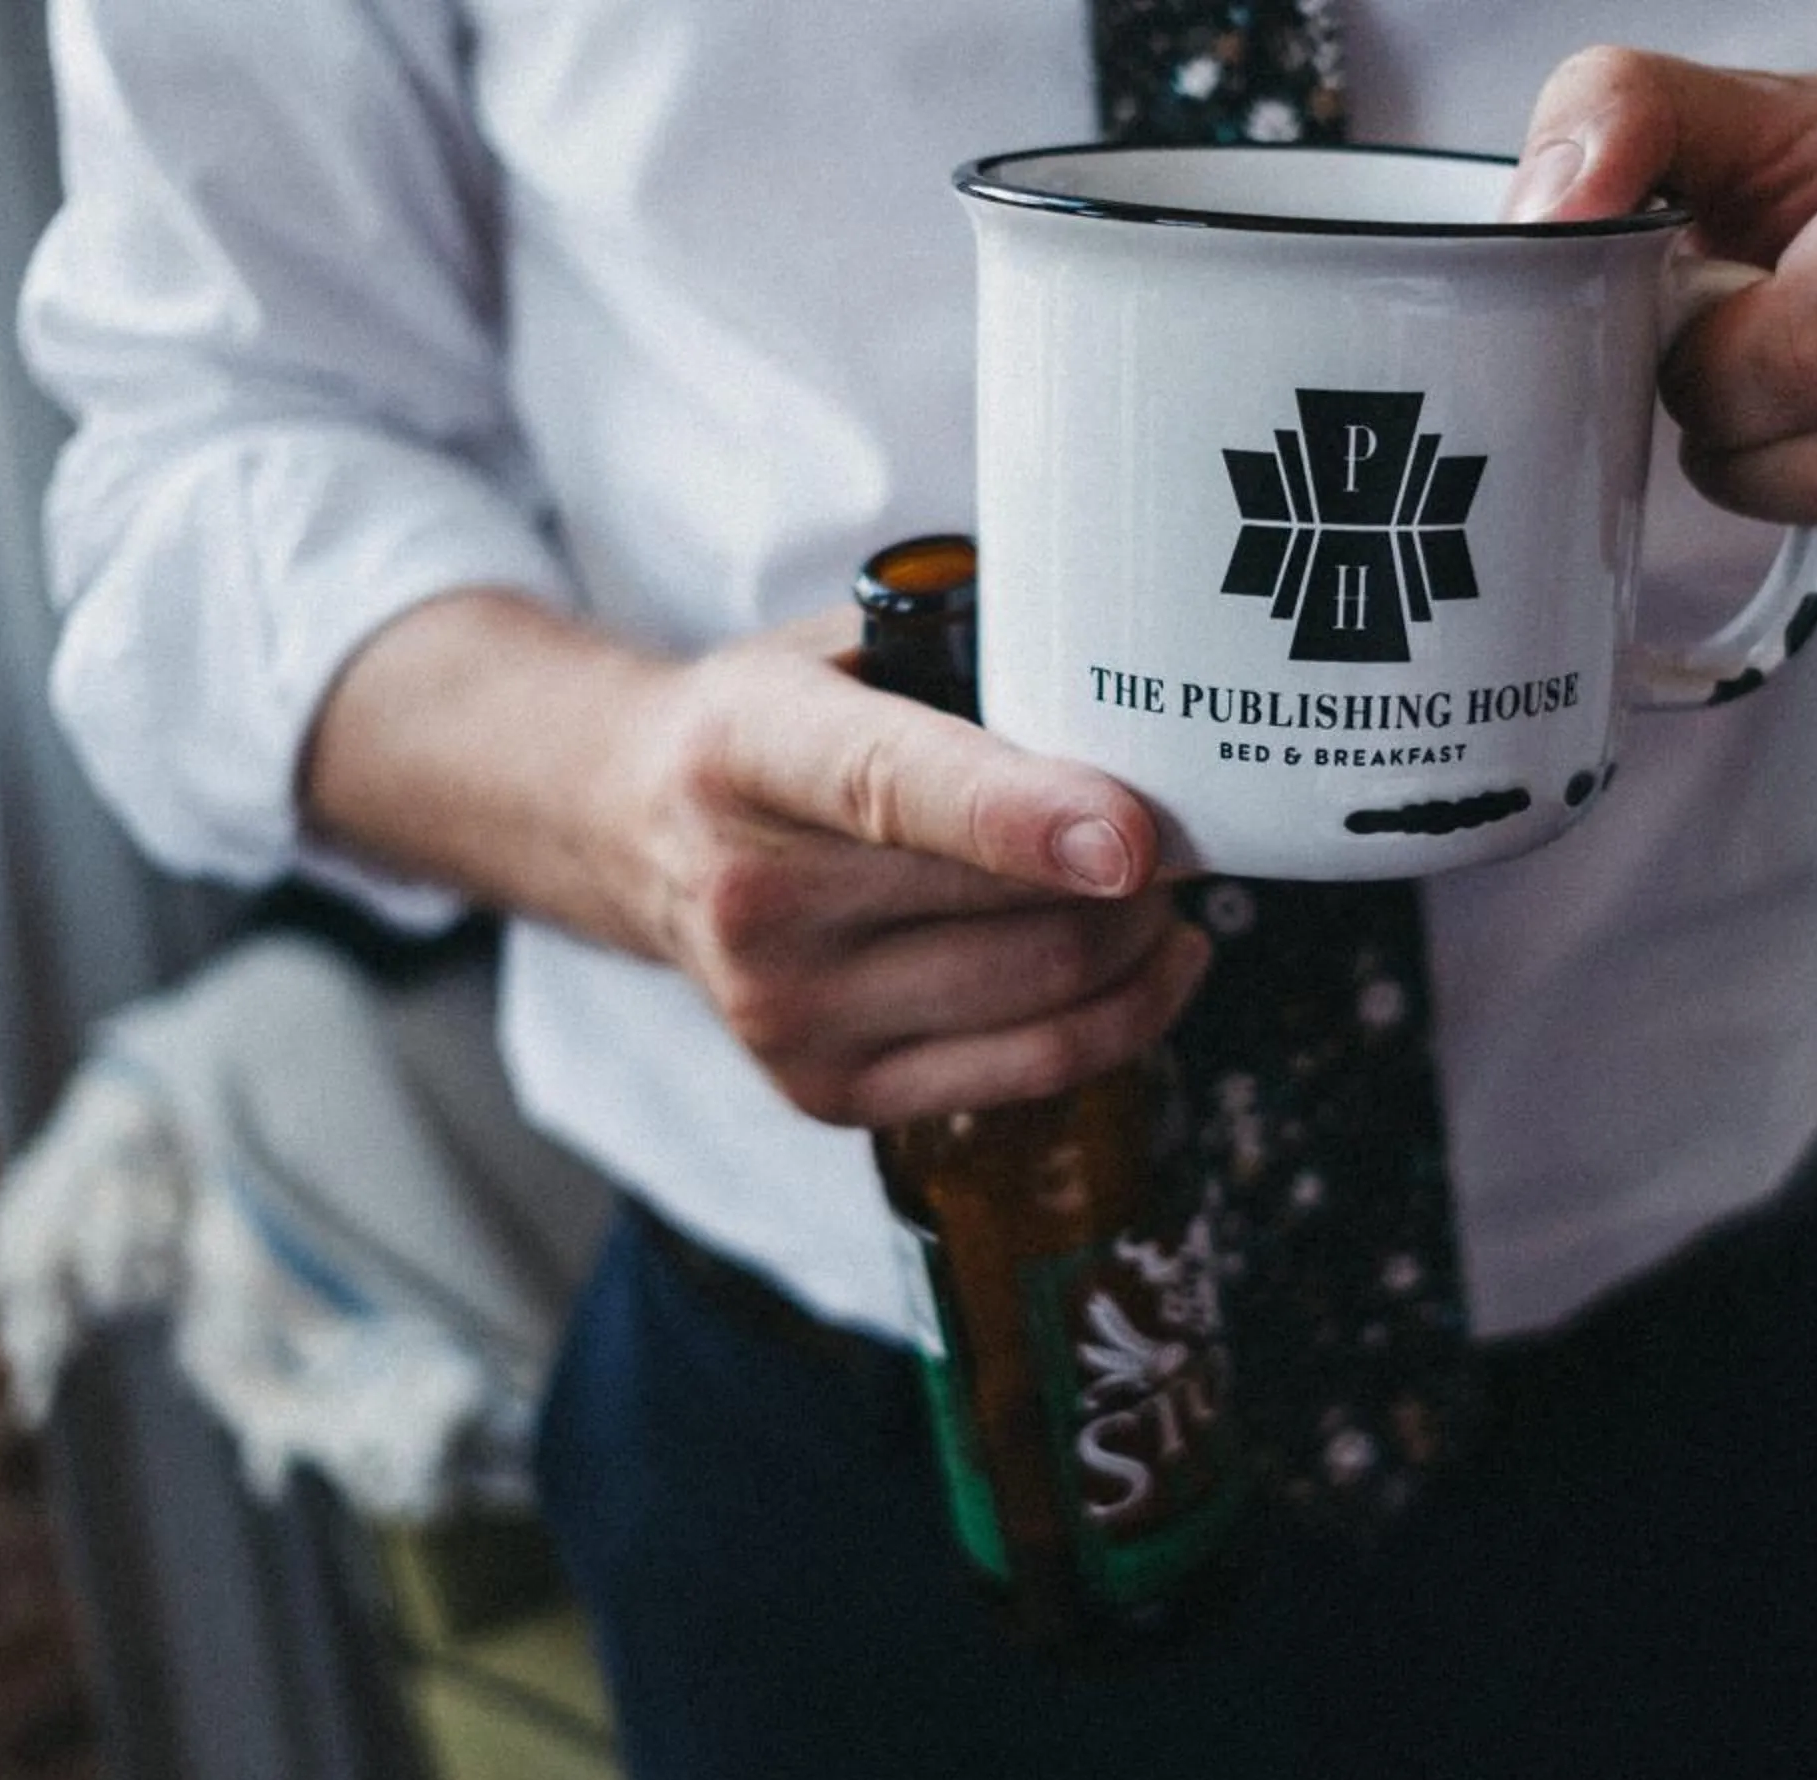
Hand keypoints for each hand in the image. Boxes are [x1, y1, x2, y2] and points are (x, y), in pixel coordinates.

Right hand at [612, 607, 1209, 1125]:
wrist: (639, 835)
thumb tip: (1136, 682)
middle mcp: (752, 897)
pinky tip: (1155, 960)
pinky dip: (1128, 1014)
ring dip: (1141, 935)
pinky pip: (1036, 1068)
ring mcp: (784, 1013)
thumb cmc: (777, 730)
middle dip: (1139, 866)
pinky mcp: (831, 1093)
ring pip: (1045, 989)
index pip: (897, 789)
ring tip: (1158, 883)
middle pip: (1012, 904)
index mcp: (748, 751)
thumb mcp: (839, 649)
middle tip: (1178, 819)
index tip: (1136, 837)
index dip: (1026, 815)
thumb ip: (965, 658)